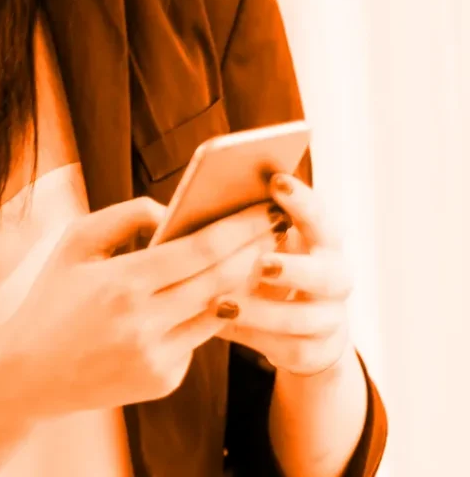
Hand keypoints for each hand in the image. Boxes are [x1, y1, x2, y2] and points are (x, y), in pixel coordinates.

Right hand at [0, 197, 282, 417]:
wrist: (29, 372)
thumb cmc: (52, 296)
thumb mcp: (76, 242)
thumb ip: (126, 216)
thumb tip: (173, 211)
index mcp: (122, 283)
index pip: (198, 250)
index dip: (238, 227)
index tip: (263, 207)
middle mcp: (144, 324)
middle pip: (221, 280)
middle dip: (255, 249)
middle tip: (278, 224)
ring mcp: (157, 357)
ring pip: (219, 312)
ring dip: (244, 281)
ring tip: (261, 252)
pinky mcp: (164, 380)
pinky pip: (199, 338)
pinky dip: (210, 312)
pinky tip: (221, 291)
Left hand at [213, 173, 354, 376]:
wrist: (302, 326)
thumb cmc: (267, 265)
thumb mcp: (263, 240)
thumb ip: (243, 222)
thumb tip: (195, 199)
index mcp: (322, 239)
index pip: (319, 215)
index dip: (301, 200)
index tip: (275, 180)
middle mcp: (335, 276)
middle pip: (328, 275)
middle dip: (294, 269)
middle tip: (261, 263)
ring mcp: (331, 317)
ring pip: (303, 319)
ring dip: (261, 311)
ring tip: (222, 303)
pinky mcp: (317, 350)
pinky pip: (288, 348)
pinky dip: (254, 336)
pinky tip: (222, 325)